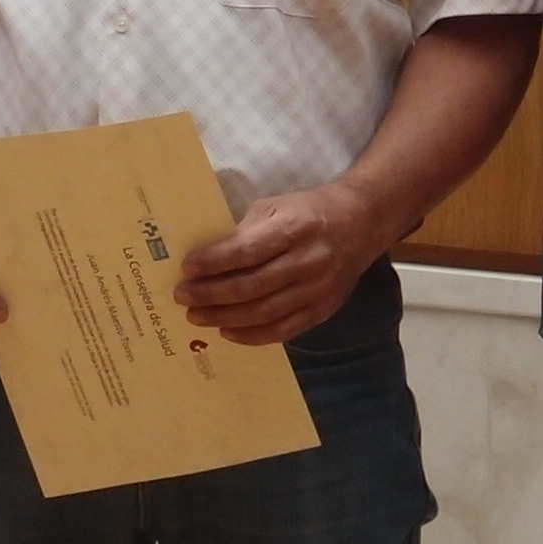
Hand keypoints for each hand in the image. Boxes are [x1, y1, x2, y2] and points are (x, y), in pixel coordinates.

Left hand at [177, 181, 384, 346]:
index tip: (186, 268)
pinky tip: (228, 332)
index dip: (213, 262)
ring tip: (197, 316)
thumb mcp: (275, 207)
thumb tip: (204, 259)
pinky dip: (252, 335)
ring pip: (264, 313)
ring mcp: (318, 290)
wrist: (360, 224)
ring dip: (224, 318)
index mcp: (295, 228)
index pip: (247, 250)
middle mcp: (308, 261)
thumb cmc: (307, 212)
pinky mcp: (322, 310)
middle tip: (182, 296)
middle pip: (251, 286)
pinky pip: (283, 331)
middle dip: (211, 294)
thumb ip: (244, 232)